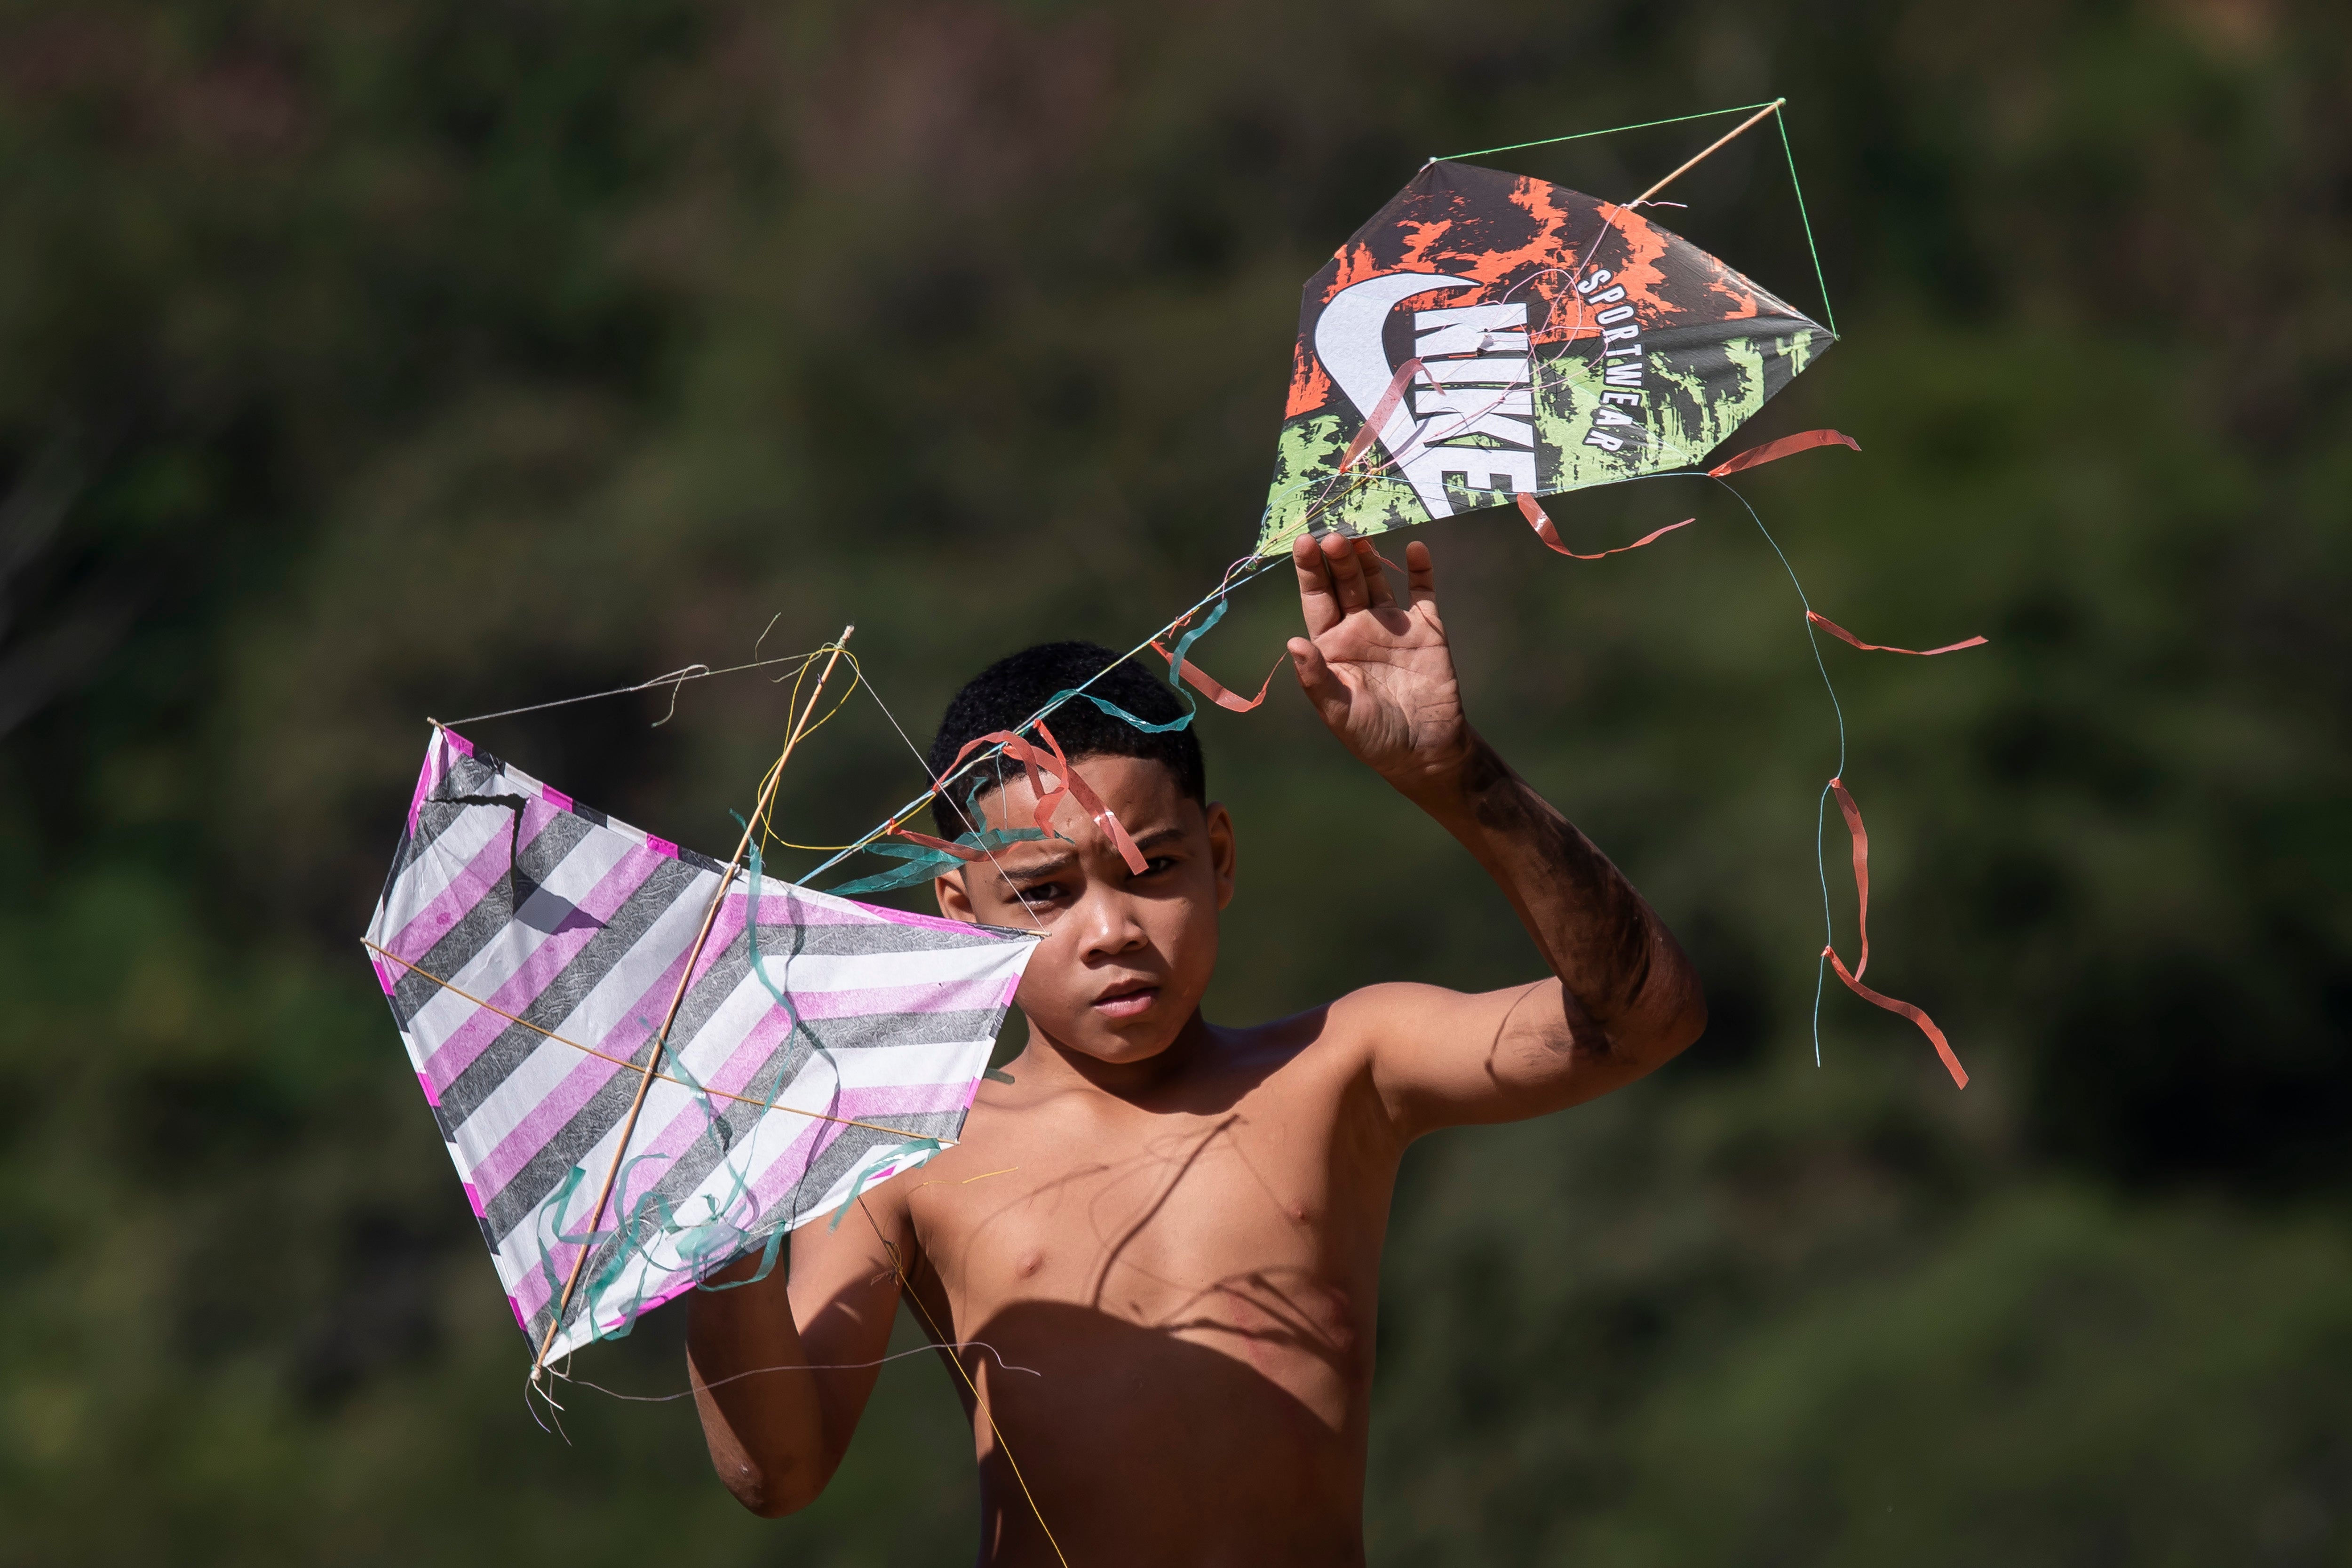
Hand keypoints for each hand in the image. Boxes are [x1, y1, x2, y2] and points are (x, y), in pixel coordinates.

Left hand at [1288, 533, 1467, 793]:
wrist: (1426, 752)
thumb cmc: (1374, 736)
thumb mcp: (1338, 711)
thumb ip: (1316, 678)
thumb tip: (1291, 642)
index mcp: (1332, 644)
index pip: (1316, 598)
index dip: (1309, 571)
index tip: (1304, 543)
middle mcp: (1359, 628)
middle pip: (1345, 582)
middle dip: (1338, 558)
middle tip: (1335, 535)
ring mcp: (1393, 625)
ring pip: (1377, 580)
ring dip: (1369, 558)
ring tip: (1362, 534)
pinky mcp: (1426, 629)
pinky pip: (1422, 592)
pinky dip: (1420, 570)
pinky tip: (1415, 549)